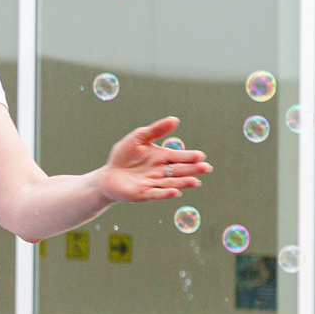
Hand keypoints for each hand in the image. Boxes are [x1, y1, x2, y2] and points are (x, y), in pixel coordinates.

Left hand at [96, 117, 210, 203]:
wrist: (109, 174)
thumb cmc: (124, 155)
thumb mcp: (138, 138)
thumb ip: (156, 130)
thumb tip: (175, 119)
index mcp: (162, 158)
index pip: (179, 157)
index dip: (190, 157)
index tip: (201, 156)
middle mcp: (162, 172)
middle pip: (179, 170)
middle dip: (192, 170)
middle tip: (205, 168)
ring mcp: (154, 183)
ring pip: (171, 183)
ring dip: (183, 183)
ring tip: (195, 181)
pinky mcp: (144, 194)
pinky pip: (156, 194)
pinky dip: (166, 193)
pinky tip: (176, 192)